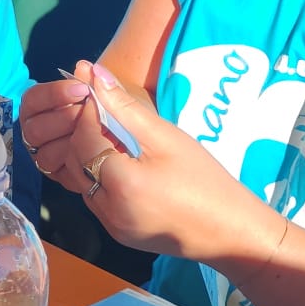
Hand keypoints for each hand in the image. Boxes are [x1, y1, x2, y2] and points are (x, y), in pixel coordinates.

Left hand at [18, 61, 278, 266]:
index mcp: (120, 184)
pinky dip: (100, 176)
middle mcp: (106, 210)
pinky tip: (124, 163)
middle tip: (106, 111)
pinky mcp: (118, 234)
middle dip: (84, 132)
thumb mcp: (167, 137)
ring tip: (117, 136)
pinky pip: (95, 198)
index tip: (96, 89)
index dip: (86, 110)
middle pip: (74, 160)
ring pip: (81, 180)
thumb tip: (93, 72)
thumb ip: (125, 106)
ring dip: (90, 154)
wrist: (230, 230)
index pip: (83, 137)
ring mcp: (111, 226)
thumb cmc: (204, 179)